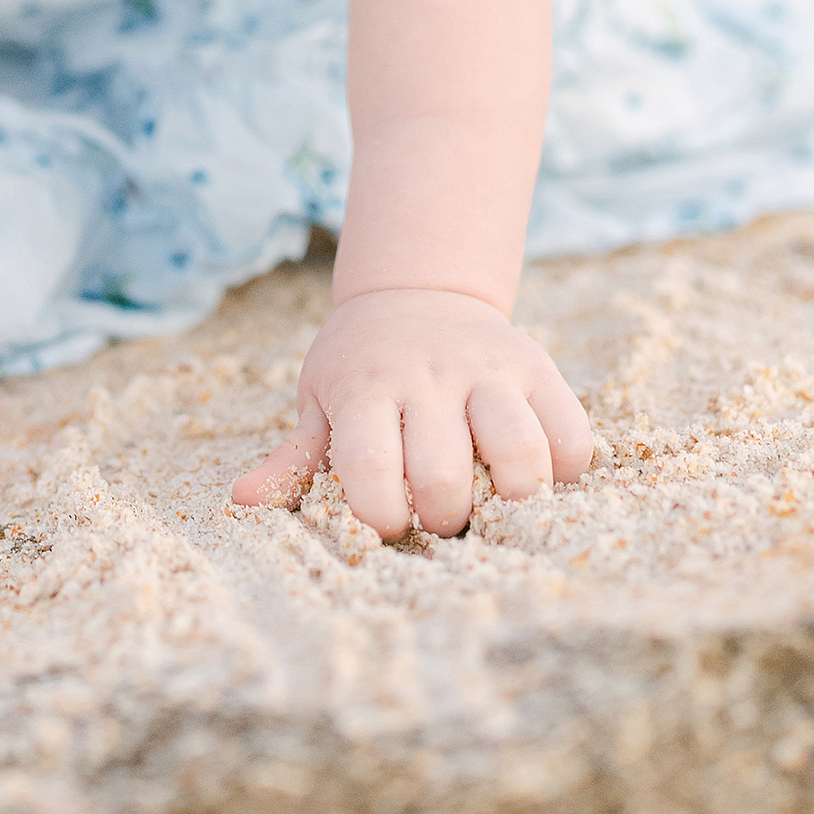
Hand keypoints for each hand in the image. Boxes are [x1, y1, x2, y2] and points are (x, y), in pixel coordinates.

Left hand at [229, 286, 592, 540]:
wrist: (417, 289)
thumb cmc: (360, 363)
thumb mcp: (320, 398)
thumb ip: (292, 457)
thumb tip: (242, 502)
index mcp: (366, 386)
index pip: (369, 466)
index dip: (380, 514)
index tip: (387, 525)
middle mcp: (428, 374)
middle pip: (443, 471)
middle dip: (442, 517)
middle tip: (440, 517)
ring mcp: (488, 369)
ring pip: (518, 451)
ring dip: (510, 499)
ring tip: (494, 503)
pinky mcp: (537, 367)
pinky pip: (571, 434)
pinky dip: (562, 472)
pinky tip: (535, 476)